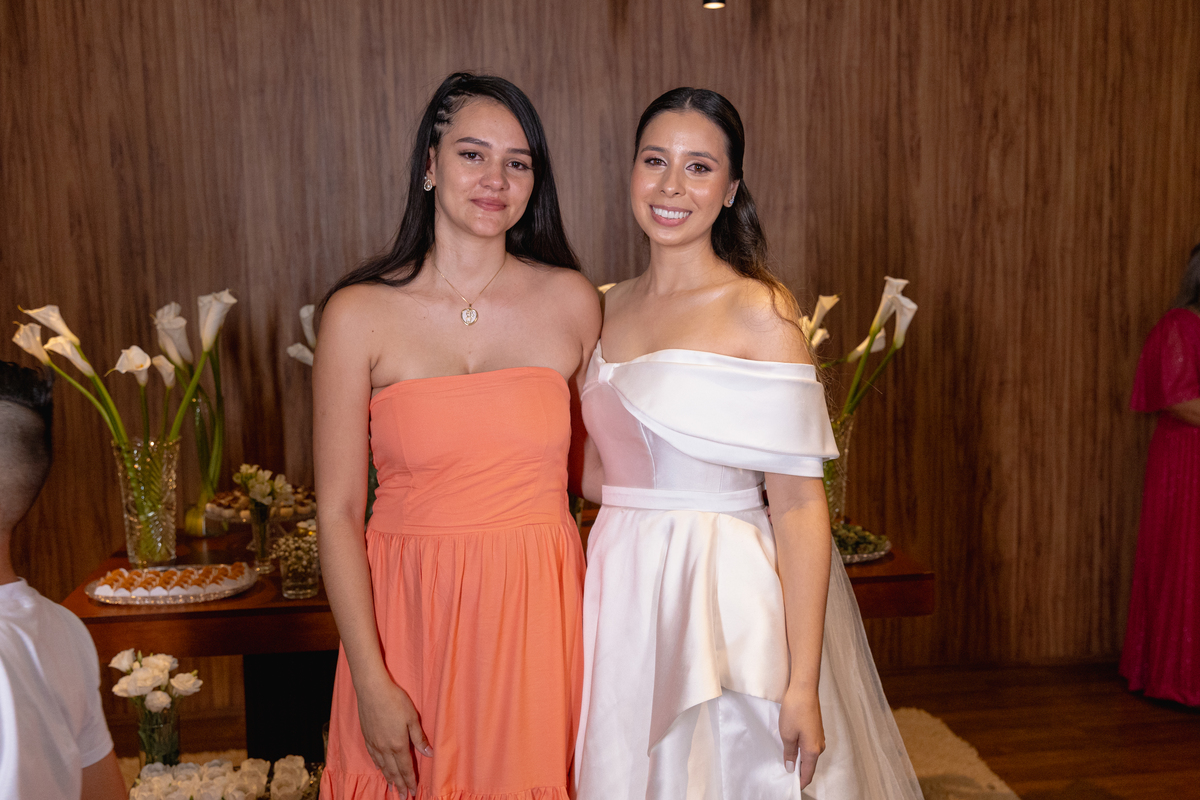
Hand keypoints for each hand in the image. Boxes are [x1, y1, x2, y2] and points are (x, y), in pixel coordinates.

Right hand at [356, 675, 432, 796]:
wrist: (372, 690)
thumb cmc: (395, 700)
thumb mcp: (412, 717)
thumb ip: (419, 737)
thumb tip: (429, 753)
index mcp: (398, 744)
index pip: (405, 768)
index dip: (410, 781)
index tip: (413, 792)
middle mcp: (385, 748)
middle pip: (393, 771)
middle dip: (399, 786)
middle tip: (403, 797)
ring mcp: (374, 743)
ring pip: (382, 766)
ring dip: (388, 778)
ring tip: (392, 788)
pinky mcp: (367, 736)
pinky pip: (373, 756)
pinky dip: (378, 765)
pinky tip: (379, 769)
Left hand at [779, 685, 824, 788]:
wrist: (804, 689)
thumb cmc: (796, 709)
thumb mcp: (787, 734)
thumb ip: (789, 753)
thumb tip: (791, 767)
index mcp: (812, 750)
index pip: (807, 773)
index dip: (800, 782)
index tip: (792, 787)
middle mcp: (819, 745)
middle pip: (809, 765)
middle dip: (798, 771)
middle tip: (785, 774)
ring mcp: (819, 737)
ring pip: (809, 754)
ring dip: (799, 758)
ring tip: (786, 760)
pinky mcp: (816, 729)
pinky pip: (809, 745)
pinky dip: (801, 749)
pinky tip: (791, 745)